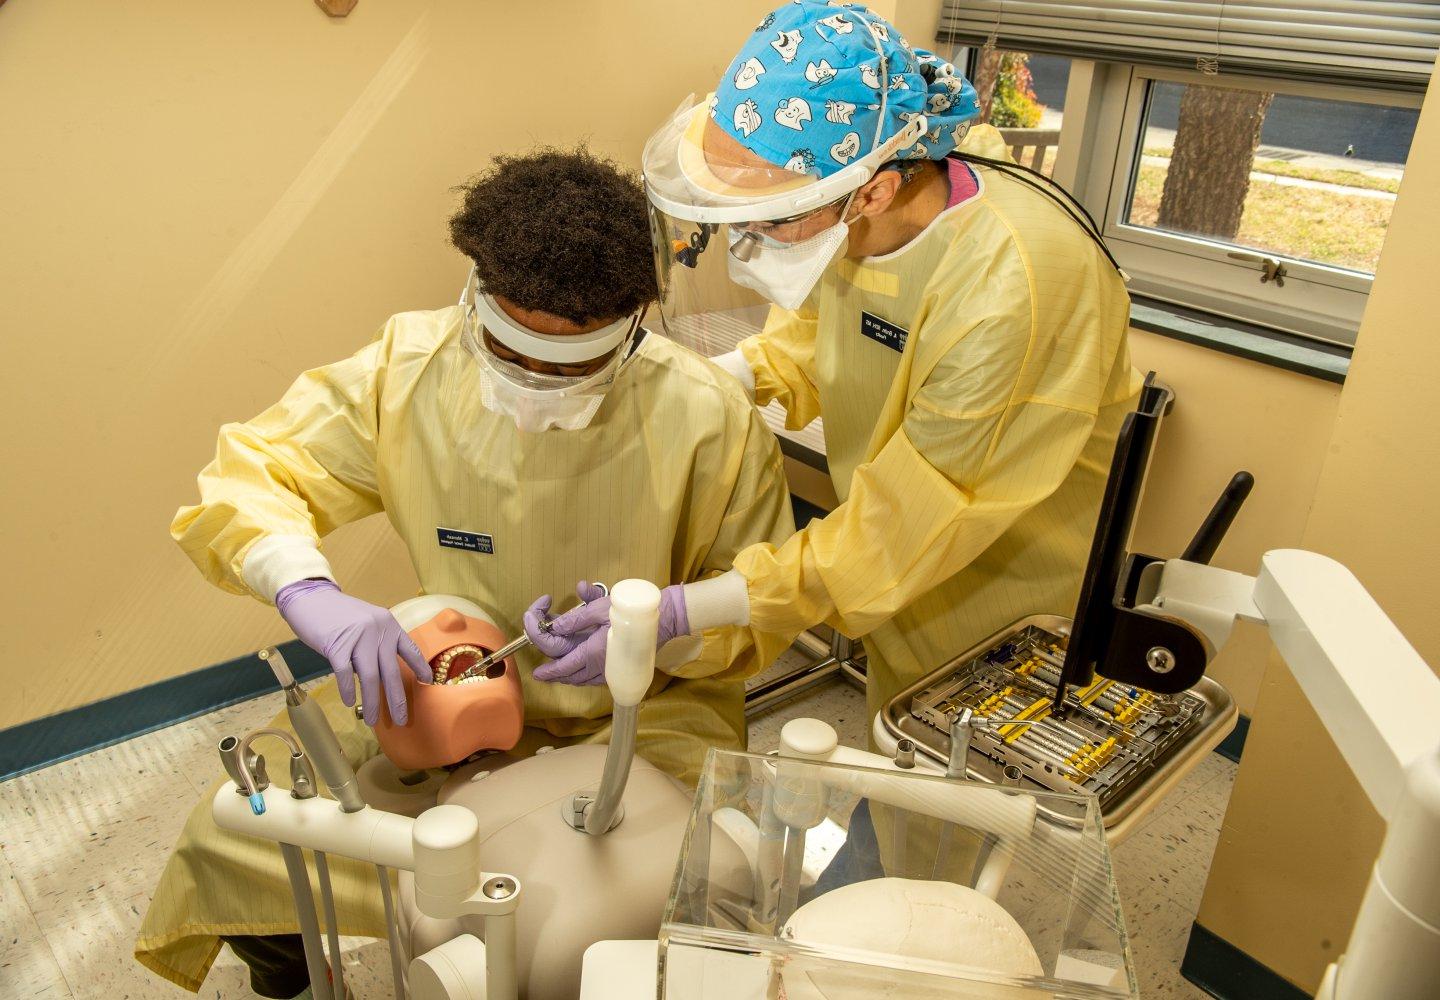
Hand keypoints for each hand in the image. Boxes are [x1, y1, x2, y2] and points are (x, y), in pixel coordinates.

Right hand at [275, 579, 431, 725]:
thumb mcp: (367, 623)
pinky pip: (344, 673)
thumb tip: (380, 675)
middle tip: (400, 720)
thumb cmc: (338, 615)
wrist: (311, 598)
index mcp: (388, 624)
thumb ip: (376, 644)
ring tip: (372, 720)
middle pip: (391, 671)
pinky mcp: (336, 644)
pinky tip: (350, 702)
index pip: (409, 649)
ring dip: (372, 701)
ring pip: (370, 676)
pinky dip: (347, 690)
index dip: (420, 666)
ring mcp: (358, 637)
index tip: (428, 681)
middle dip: (397, 699)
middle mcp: (378, 630)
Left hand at [530, 582, 689, 686]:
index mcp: (592, 653)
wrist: (662, 621)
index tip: (536, 669)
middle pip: (568, 676)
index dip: (547, 667)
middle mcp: (599, 668)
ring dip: (566, 676)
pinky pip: (593, 679)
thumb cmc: (630, 613)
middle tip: (543, 671)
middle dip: (553, 674)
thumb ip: (575, 619)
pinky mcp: (618, 670)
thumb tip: (555, 627)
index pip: (561, 664)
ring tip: (556, 673)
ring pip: (581, 680)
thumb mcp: (599, 609)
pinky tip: (578, 671)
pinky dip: (581, 677)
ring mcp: (609, 672)